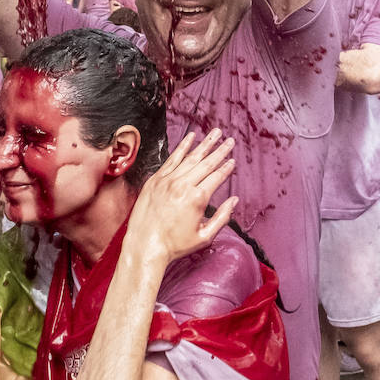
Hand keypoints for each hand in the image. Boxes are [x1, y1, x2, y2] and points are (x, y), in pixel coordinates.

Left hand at [127, 130, 236, 267]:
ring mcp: (167, 180)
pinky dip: (182, 147)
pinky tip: (190, 137)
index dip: (226, 168)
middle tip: (230, 140)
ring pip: (190, 158)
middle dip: (220, 150)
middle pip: (206, 163)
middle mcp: (183, 185)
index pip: (216, 177)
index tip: (232, 160)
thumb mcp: (205, 237)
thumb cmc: (175, 245)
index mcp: (197, 199)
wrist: (145, 246)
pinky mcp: (155, 180)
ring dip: (204, 144)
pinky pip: (172, 159)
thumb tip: (234, 200)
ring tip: (215, 133)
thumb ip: (222, 217)